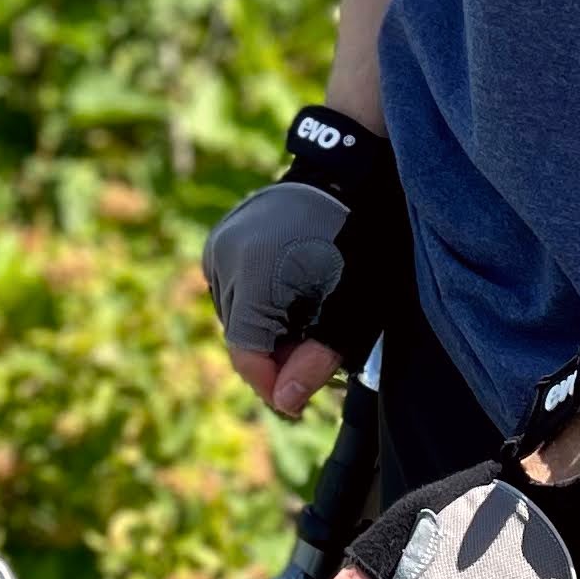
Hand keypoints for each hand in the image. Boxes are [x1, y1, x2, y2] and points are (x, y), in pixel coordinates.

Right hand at [202, 110, 407, 417]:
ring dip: (267, 329)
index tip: (300, 399)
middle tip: (318, 352)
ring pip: (235, 317)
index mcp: (255, 273)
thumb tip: (284, 402)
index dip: (272, 384)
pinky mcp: (220, 238)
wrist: (348, 176)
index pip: (246, 354)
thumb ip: (315, 360)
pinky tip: (291, 292)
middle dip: (276, 356)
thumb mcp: (352, 310)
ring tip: (309, 317)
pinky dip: (259, 303)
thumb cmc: (361, 242)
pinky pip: (233, 290)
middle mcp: (225, 257)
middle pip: (240, 337)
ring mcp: (219, 244)